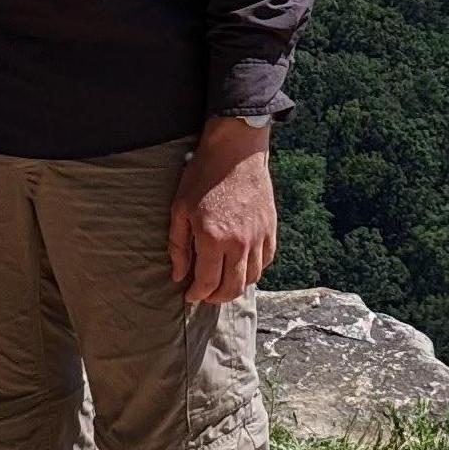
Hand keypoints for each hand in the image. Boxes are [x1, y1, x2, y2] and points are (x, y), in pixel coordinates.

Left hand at [167, 117, 277, 306]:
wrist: (236, 151)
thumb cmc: (203, 176)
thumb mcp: (180, 209)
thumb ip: (178, 246)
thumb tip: (178, 275)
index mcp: (213, 239)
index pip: (207, 282)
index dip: (197, 294)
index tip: (189, 295)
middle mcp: (239, 243)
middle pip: (232, 288)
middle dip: (216, 298)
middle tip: (205, 295)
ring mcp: (258, 237)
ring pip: (252, 278)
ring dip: (236, 287)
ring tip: (223, 283)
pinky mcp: (270, 229)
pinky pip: (266, 261)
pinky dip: (255, 270)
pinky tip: (242, 267)